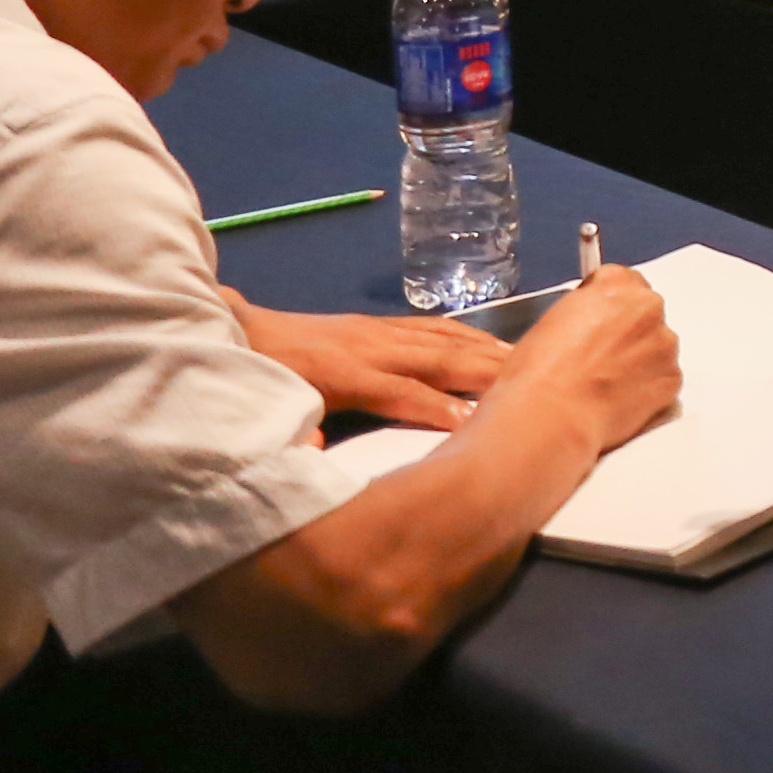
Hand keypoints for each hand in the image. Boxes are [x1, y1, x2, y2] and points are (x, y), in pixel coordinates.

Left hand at [244, 301, 510, 429]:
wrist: (240, 329)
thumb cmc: (259, 376)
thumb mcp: (270, 409)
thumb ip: (296, 430)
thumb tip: (316, 448)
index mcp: (347, 375)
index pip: (405, 394)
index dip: (441, 409)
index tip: (478, 424)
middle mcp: (372, 348)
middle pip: (438, 360)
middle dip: (485, 372)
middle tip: (533, 382)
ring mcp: (377, 331)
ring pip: (442, 339)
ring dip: (485, 349)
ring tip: (524, 361)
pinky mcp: (376, 323)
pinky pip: (430, 326)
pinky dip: (464, 333)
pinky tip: (486, 341)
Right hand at [490, 266, 680, 455]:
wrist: (552, 415)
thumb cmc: (539, 373)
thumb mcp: (551, 321)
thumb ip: (582, 311)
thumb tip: (586, 322)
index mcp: (616, 285)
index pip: (623, 281)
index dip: (608, 305)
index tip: (599, 321)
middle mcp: (647, 308)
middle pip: (645, 313)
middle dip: (628, 332)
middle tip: (600, 358)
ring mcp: (664, 344)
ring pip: (657, 346)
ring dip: (640, 360)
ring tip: (606, 384)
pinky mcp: (672, 378)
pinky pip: (663, 378)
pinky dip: (648, 388)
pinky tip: (619, 400)